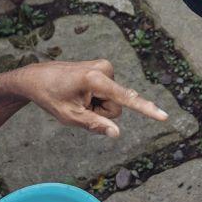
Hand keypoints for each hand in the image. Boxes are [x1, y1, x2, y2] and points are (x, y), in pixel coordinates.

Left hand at [15, 58, 167, 137]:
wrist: (37, 77)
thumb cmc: (51, 96)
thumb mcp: (69, 116)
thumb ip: (95, 124)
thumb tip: (117, 134)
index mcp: (95, 79)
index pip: (125, 99)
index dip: (146, 109)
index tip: (164, 116)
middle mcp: (105, 69)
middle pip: (116, 105)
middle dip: (101, 111)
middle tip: (78, 105)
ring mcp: (105, 67)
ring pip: (113, 100)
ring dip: (97, 105)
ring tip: (77, 98)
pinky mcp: (104, 68)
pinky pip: (109, 93)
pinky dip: (96, 98)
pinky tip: (80, 93)